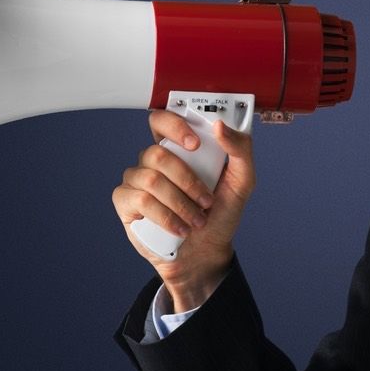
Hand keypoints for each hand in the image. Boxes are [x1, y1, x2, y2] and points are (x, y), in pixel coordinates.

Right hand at [112, 109, 255, 311]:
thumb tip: (219, 126)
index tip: (195, 144)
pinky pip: (139, 200)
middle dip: (187, 180)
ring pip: (150, 178)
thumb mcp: (243, 181)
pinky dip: (164, 216)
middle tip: (206, 201)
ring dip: (180, 203)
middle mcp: (154, 160)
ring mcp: (137, 180)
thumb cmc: (221, 213)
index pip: (162, 120)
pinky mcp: (126, 203)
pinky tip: (178, 228)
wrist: (206, 251)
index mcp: (178, 148)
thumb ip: (240, 149)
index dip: (174, 125)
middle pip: (157, 152)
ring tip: (196, 220)